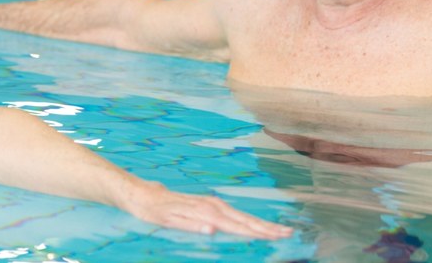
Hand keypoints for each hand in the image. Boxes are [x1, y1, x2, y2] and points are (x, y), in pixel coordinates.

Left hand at [124, 180, 290, 239]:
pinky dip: (248, 220)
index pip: (235, 225)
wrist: (143, 195)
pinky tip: (256, 225)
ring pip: (242, 216)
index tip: (275, 236)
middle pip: (244, 219)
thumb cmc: (153, 210)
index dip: (256, 232)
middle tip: (288, 233)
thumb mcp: (167, 220)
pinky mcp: (209, 204)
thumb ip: (190, 225)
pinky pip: (234, 214)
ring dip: (261, 223)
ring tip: (280, 230)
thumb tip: (212, 230)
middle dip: (266, 227)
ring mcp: (211, 203)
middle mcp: (211, 205)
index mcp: (204, 211)